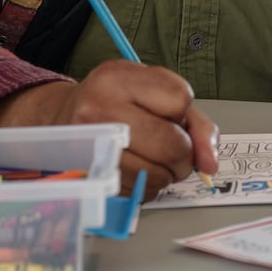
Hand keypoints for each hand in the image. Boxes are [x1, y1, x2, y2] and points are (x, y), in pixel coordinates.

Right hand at [0, 60, 218, 196]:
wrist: (61, 119)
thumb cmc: (114, 103)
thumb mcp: (152, 92)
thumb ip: (195, 122)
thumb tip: (211, 162)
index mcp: (118, 78)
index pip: (181, 99)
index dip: (182, 111)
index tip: (166, 111)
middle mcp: (99, 109)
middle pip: (173, 144)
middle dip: (184, 154)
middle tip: (173, 149)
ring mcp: (91, 146)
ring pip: (158, 174)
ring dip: (166, 174)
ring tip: (151, 157)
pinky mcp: (90, 176)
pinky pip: (139, 192)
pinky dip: (147, 186)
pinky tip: (134, 168)